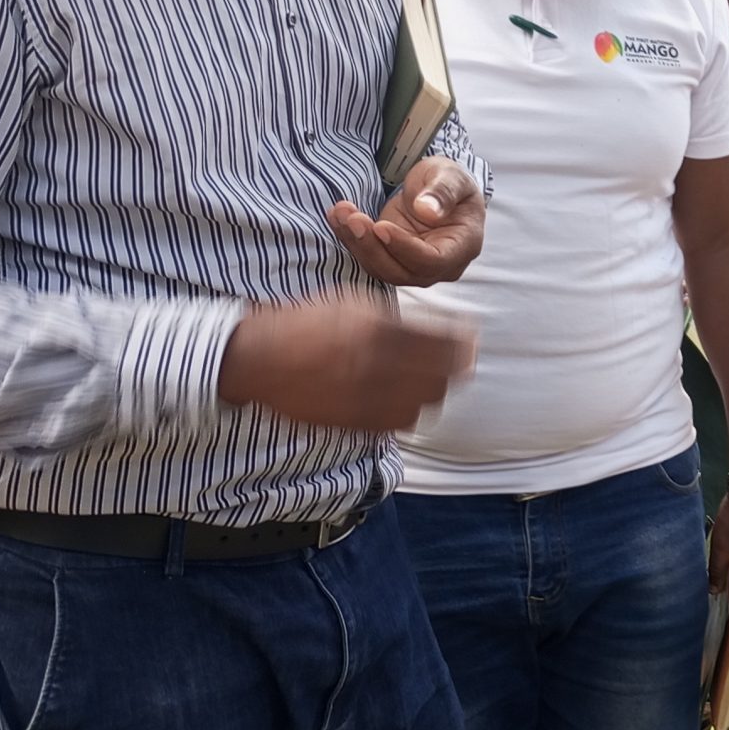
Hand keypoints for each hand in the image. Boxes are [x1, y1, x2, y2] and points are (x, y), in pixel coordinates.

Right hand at [217, 296, 474, 430]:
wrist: (259, 356)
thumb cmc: (306, 322)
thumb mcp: (352, 304)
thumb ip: (394, 319)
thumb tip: (435, 331)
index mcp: (376, 331)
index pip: (440, 343)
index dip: (461, 343)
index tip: (469, 340)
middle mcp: (374, 367)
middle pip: (439, 379)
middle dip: (454, 370)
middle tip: (460, 363)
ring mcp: (362, 398)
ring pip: (422, 406)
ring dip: (433, 393)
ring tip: (434, 382)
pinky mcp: (351, 422)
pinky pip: (396, 425)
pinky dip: (408, 413)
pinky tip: (407, 401)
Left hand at [331, 157, 484, 287]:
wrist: (435, 189)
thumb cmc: (449, 182)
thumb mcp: (450, 176)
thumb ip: (443, 192)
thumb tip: (427, 210)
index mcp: (462, 246)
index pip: (432, 260)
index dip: (405, 247)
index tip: (381, 226)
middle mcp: (439, 265)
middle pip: (402, 271)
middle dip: (372, 247)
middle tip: (353, 218)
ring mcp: (413, 265)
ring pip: (381, 268)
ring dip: (356, 242)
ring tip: (340, 212)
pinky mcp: (391, 259)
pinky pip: (369, 257)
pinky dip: (350, 238)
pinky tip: (337, 216)